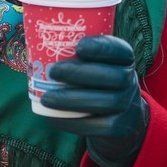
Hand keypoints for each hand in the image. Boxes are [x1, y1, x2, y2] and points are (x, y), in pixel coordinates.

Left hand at [42, 35, 149, 166]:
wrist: (122, 116)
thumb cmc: (98, 82)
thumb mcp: (98, 63)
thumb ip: (78, 53)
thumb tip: (35, 39)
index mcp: (125, 59)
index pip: (120, 50)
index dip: (102, 47)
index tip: (78, 46)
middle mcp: (131, 80)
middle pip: (113, 76)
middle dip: (81, 73)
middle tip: (53, 71)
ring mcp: (127, 105)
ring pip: (104, 102)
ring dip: (72, 100)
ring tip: (47, 98)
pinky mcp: (120, 127)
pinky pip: (97, 126)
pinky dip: (72, 122)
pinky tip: (53, 117)